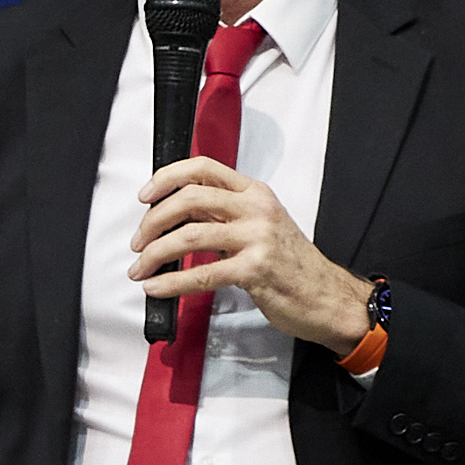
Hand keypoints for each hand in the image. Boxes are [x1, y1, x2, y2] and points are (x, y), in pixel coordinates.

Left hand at [128, 157, 373, 355]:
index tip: (145, 195)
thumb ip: (224, 215)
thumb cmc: (291, 264)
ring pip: (189, 236)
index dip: (166, 177)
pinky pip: (202, 274)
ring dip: (155, 254)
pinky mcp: (255, 269)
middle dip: (153, 221)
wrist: (326, 296)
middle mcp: (256, 209)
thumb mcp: (262, 225)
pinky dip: (171, 282)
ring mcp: (257, 238)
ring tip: (140, 269)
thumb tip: (176, 217)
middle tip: (138, 242)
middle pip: (189, 199)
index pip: (203, 168)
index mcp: (254, 193)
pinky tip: (157, 288)